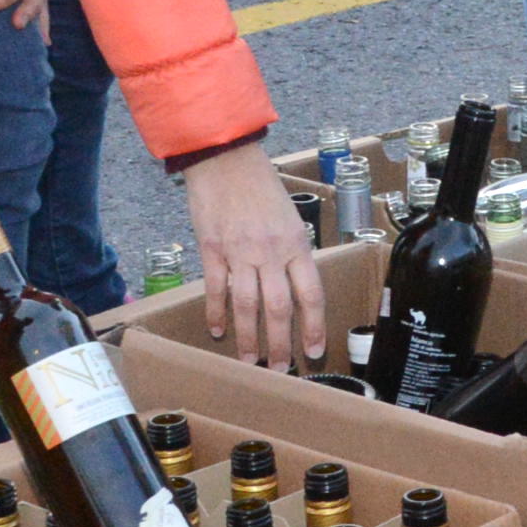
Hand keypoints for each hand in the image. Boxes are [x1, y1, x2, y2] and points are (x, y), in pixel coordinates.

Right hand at [182, 151, 328, 369]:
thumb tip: (295, 286)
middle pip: (279, 309)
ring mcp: (239, 253)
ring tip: (251, 360)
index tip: (315, 351)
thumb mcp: (290, 218)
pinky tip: (216, 330)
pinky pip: (216, 290)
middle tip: (280, 367)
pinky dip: (216, 313)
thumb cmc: (261, 186)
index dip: (314, 327)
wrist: (227, 159)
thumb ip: (293, 252)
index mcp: (296, 244)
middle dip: (281, 344)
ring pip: (247, 306)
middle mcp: (270, 253)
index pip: (310, 295)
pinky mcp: (212, 250)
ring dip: (249, 338)